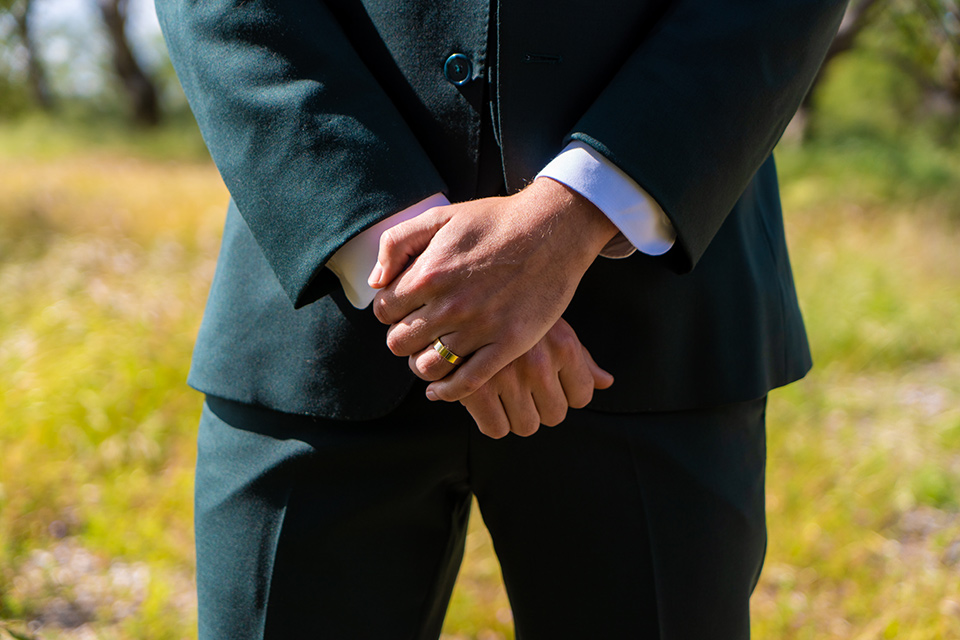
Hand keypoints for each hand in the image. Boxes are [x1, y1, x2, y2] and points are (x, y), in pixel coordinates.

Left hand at [369, 178, 617, 401]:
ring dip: (422, 365)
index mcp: (429, 274)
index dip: (388, 312)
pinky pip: (467, 382)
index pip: (384, 311)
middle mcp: (451, 305)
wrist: (553, 230)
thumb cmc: (496, 221)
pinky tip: (440, 390)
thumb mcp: (440, 215)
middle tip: (416, 332)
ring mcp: (480, 327)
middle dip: (402, 338)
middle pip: (400, 343)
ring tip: (429, 355)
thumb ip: (397, 242)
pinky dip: (447, 392)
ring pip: (429, 366)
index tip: (403, 310)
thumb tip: (376, 281)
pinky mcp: (508, 344)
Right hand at [459, 318, 612, 437]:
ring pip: (526, 426)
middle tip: (523, 387)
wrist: (464, 292)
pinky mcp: (476, 389)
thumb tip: (606, 382)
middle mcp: (539, 363)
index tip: (548, 381)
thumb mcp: (552, 324)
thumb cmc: (513, 311)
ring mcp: (508, 377)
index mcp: (563, 345)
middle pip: (555, 415)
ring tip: (503, 392)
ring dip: (516, 415)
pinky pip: (496, 428)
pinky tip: (485, 400)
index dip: (566, 393)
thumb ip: (580, 357)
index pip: (582, 396)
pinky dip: (491, 421)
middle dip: (540, 406)